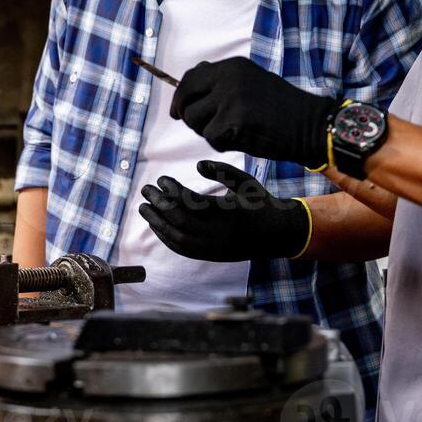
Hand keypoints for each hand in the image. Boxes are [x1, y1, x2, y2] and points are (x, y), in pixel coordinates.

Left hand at [138, 160, 308, 262]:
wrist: (277, 235)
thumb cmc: (259, 202)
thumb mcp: (245, 181)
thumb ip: (222, 170)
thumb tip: (197, 165)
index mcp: (229, 211)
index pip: (192, 202)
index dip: (173, 190)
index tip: (161, 178)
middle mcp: (220, 233)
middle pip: (180, 220)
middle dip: (160, 205)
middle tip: (145, 189)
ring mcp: (215, 247)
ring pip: (178, 238)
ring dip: (157, 222)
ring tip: (143, 207)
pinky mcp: (211, 256)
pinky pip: (183, 249)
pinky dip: (166, 237)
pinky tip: (156, 224)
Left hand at [169, 57, 338, 169]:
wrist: (311, 125)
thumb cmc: (282, 109)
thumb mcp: (252, 82)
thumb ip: (223, 81)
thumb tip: (189, 83)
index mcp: (232, 66)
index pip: (191, 78)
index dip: (181, 97)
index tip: (177, 111)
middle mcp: (228, 78)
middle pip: (186, 100)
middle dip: (189, 117)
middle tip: (204, 128)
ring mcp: (230, 99)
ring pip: (195, 121)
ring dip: (208, 132)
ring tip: (232, 132)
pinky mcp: (233, 122)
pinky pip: (211, 138)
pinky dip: (222, 145)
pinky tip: (242, 140)